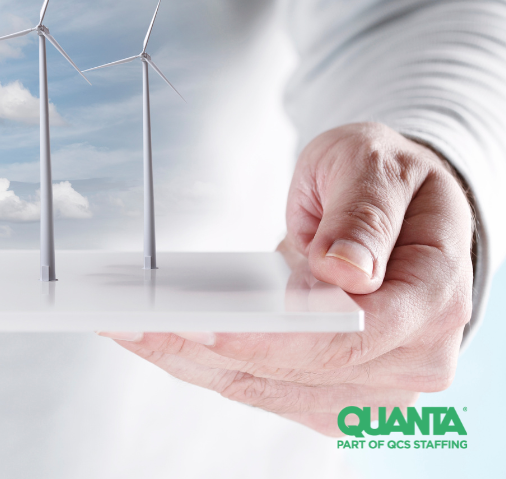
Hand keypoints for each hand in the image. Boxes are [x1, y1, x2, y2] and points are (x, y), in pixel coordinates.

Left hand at [100, 122, 473, 434]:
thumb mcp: (377, 167)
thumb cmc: (389, 183)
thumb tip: (346, 271)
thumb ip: (364, 215)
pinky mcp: (332, 395)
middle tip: (133, 324)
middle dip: (207, 349)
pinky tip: (157, 340)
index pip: (349, 338)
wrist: (400, 209)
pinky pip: (260, 388)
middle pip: (296, 373)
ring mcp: (373, 387)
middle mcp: (412, 359)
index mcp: (433, 300)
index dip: (274, 340)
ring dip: (191, 362)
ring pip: (266, 388)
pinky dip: (205, 366)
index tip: (206, 327)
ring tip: (128, 329)